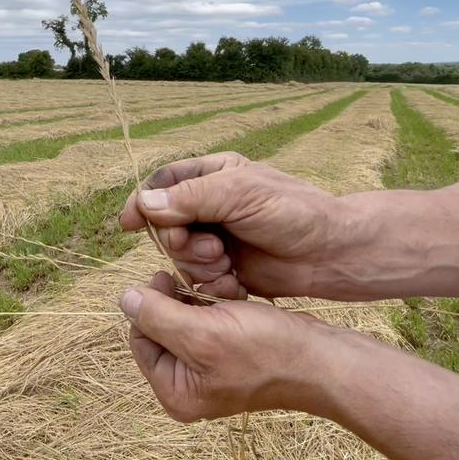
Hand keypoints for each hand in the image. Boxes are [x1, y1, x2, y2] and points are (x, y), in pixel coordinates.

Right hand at [120, 152, 362, 299]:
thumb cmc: (292, 212)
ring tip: (226, 265)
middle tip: (208, 249)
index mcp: (213, 175)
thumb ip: (190, 198)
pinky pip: (197, 279)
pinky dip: (210, 284)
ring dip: (197, 265)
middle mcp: (210, 205)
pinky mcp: (225, 268)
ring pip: (179, 255)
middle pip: (166, 224)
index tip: (128, 223)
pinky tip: (232, 283)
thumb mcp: (239, 194)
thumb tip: (144, 203)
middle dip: (180, 241)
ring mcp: (217, 237)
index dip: (143, 202)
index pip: (163, 184)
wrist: (330, 254)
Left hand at [121, 273, 458, 459]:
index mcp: (175, 392)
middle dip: (173, 299)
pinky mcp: (226, 355)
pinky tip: (227, 293)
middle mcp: (187, 386)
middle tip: (190, 277)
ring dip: (193, 297)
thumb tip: (124, 298)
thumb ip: (158, 316)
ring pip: (182, 320)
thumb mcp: (203, 332)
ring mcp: (207, 372)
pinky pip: (205, 322)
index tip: (164, 275)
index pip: (139, 338)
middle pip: (159, 329)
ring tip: (214, 286)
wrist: (321, 358)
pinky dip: (212, 304)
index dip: (147, 304)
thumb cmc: (266, 350)